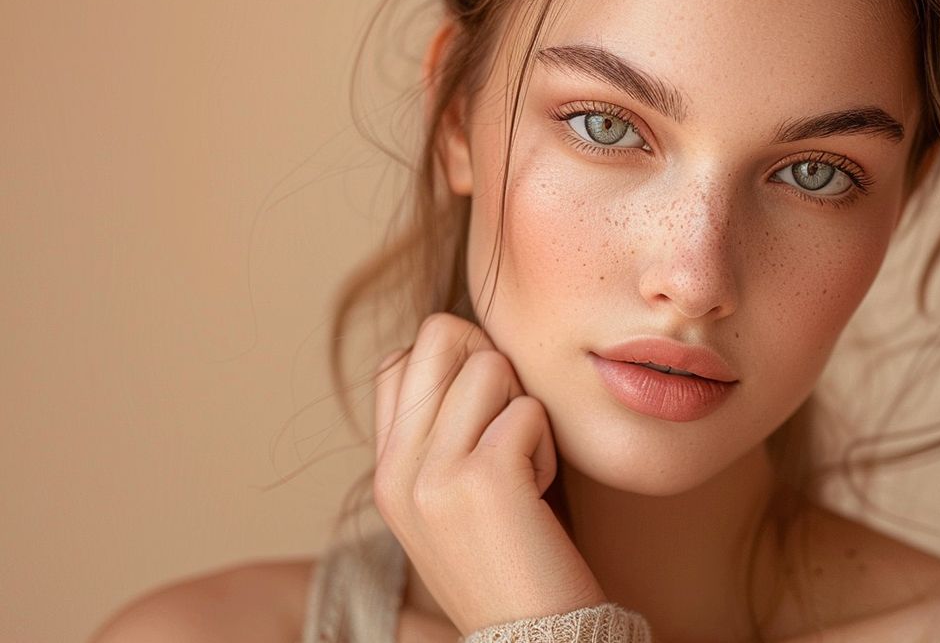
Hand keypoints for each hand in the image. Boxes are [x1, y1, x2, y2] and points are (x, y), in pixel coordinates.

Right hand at [373, 312, 607, 633]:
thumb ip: (439, 437)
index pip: (401, 360)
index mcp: (385, 472)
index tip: (483, 422)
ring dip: (524, 409)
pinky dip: (546, 445)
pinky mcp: (482, 479)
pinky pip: (529, 409)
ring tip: (522, 469)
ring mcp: (433, 473)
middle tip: (507, 423)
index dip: (455, 368)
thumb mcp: (448, 502)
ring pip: (490, 363)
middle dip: (489, 362)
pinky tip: (537, 494)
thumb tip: (471, 354)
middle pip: (441, 334)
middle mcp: (397, 468)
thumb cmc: (510, 561)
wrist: (531, 639)